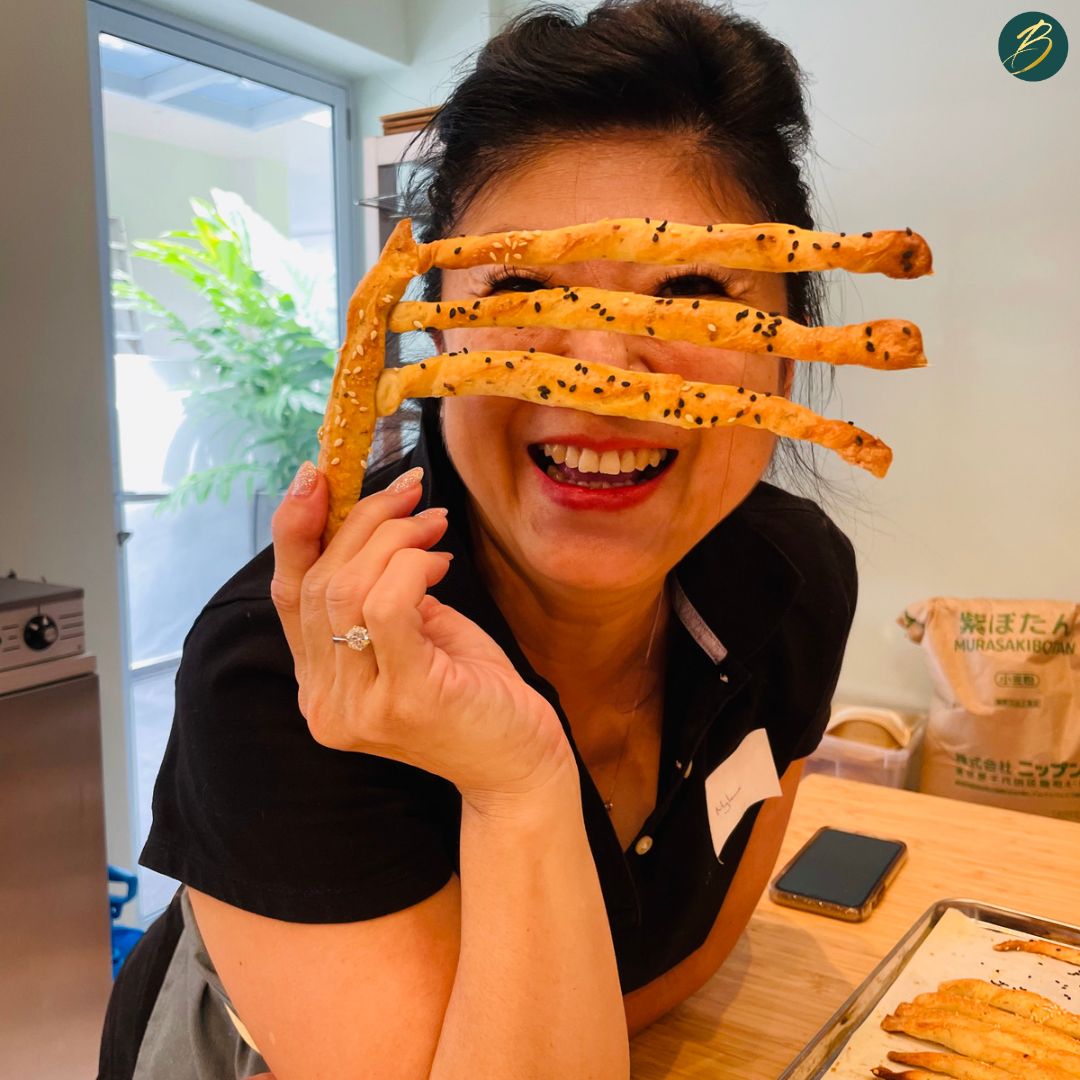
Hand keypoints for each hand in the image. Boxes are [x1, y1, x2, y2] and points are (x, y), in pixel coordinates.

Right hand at [269, 462, 572, 810]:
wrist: (521, 767)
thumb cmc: (473, 694)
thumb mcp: (415, 635)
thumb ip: (379, 595)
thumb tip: (377, 525)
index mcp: (319, 685)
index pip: (287, 594)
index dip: (295, 529)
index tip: (316, 475)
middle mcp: (324, 703)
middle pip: (320, 582)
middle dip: (365, 521)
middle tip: (413, 496)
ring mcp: (359, 707)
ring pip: (348, 588)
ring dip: (396, 538)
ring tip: (434, 526)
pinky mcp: (405, 699)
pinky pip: (389, 605)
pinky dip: (413, 566)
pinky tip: (442, 563)